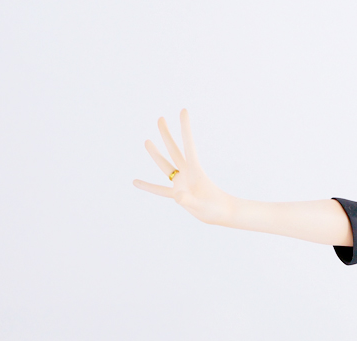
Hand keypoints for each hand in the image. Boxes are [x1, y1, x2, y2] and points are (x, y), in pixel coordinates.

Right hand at [133, 109, 234, 225]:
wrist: (221, 215)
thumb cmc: (215, 208)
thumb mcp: (202, 205)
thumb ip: (189, 200)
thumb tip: (177, 196)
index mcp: (194, 171)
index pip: (188, 145)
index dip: (185, 128)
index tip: (183, 110)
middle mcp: (186, 174)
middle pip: (174, 150)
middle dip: (167, 135)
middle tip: (161, 119)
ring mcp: (181, 183)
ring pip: (166, 165)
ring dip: (156, 154)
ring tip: (147, 141)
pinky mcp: (177, 195)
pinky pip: (159, 190)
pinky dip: (148, 186)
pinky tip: (135, 181)